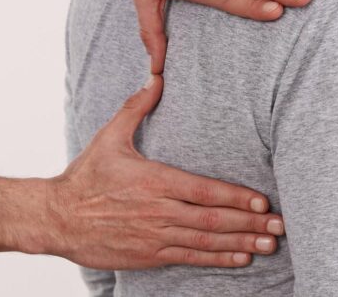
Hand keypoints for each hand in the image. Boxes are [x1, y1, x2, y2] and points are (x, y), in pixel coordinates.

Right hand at [45, 75, 284, 268]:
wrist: (58, 217)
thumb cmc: (85, 176)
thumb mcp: (109, 136)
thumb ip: (136, 107)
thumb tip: (156, 78)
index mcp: (153, 180)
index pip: (203, 192)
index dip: (236, 198)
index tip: (262, 201)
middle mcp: (159, 211)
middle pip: (213, 220)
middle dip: (250, 224)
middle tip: (280, 226)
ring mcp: (155, 236)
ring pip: (206, 242)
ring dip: (241, 244)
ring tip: (269, 245)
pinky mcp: (149, 255)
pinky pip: (190, 258)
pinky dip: (217, 259)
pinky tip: (240, 257)